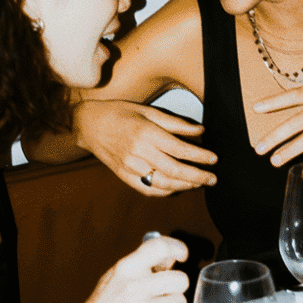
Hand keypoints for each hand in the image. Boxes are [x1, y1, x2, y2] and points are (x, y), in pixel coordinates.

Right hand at [64, 235, 189, 302]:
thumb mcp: (117, 277)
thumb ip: (143, 266)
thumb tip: (171, 256)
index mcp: (126, 268)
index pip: (161, 247)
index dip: (178, 248)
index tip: (182, 255)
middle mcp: (134, 285)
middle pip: (181, 279)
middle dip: (176, 288)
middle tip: (164, 293)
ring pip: (180, 302)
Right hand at [76, 99, 216, 194]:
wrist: (88, 124)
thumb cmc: (120, 113)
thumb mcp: (148, 111)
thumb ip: (175, 123)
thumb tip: (200, 130)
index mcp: (146, 132)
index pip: (180, 148)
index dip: (199, 156)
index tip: (214, 159)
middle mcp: (138, 151)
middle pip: (174, 169)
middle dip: (197, 176)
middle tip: (213, 178)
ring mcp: (130, 166)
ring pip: (162, 183)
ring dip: (184, 186)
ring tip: (199, 184)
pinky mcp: (124, 176)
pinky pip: (148, 189)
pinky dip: (165, 191)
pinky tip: (177, 188)